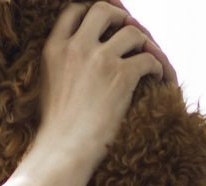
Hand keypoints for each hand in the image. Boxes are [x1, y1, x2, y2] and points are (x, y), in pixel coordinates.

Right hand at [31, 2, 168, 169]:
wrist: (64, 150)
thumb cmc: (57, 128)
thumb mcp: (48, 84)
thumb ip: (62, 62)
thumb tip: (80, 56)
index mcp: (53, 48)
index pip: (74, 11)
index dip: (91, 13)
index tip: (103, 25)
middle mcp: (76, 47)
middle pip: (103, 10)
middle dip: (120, 17)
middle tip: (127, 33)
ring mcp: (100, 59)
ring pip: (133, 32)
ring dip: (143, 44)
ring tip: (145, 58)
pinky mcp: (122, 76)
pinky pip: (149, 59)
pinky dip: (157, 68)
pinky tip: (155, 79)